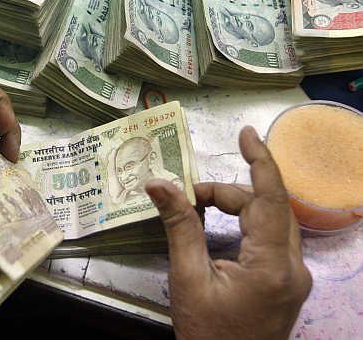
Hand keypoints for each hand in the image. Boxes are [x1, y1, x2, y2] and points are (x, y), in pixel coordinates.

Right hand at [145, 126, 311, 339]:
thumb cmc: (207, 334)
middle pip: (266, 207)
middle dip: (228, 193)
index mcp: (271, 266)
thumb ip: (179, 226)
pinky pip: (269, 238)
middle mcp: (293, 267)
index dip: (260, 160)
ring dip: (235, 207)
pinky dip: (244, 225)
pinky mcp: (287, 281)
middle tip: (188, 196)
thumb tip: (158, 184)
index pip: (270, 199)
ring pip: (269, 221)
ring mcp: (294, 275)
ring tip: (198, 210)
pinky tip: (219, 227)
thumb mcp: (188, 279)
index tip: (246, 133)